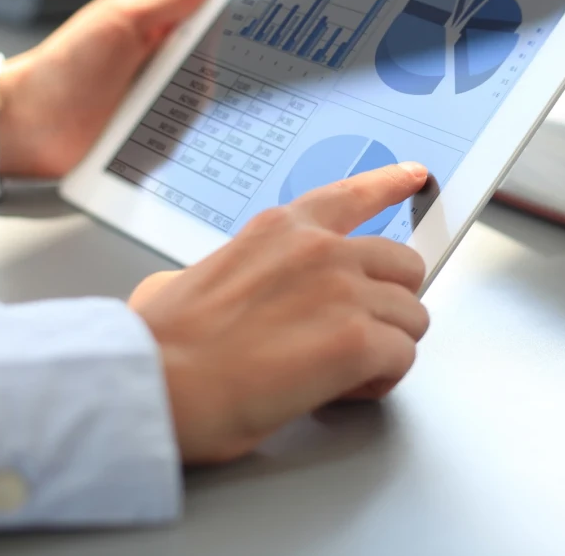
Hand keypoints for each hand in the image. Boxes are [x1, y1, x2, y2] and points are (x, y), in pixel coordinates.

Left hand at [0, 0, 220, 177]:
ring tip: (153, 110)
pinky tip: (160, 138)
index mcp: (160, 31)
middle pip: (214, 69)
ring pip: (201, 108)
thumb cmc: (65, 69)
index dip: (236, 20)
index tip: (254, 22)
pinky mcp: (156, 142)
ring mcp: (160, 105)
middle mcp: (164, 67)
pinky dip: (177, 141)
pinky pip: (185, 141)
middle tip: (182, 75)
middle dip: (209, 76)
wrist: (29, 128)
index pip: (213, 21)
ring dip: (187, 112)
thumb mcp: (122, 22)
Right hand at [128, 163, 430, 464]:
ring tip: (340, 372)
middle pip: (403, 265)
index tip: (413, 176)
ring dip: (386, 348)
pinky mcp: (355, 341)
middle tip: (359, 333)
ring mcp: (342, 291)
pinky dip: (379, 381)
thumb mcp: (177, 281)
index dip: (389, 185)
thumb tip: (180, 291)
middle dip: (390, 302)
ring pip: (411, 316)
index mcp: (278, 230)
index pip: (351, 196)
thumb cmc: (160, 346)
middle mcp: (319, 250)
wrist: (150, 384)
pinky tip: (339, 390)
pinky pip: (402, 357)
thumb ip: (212, 275)